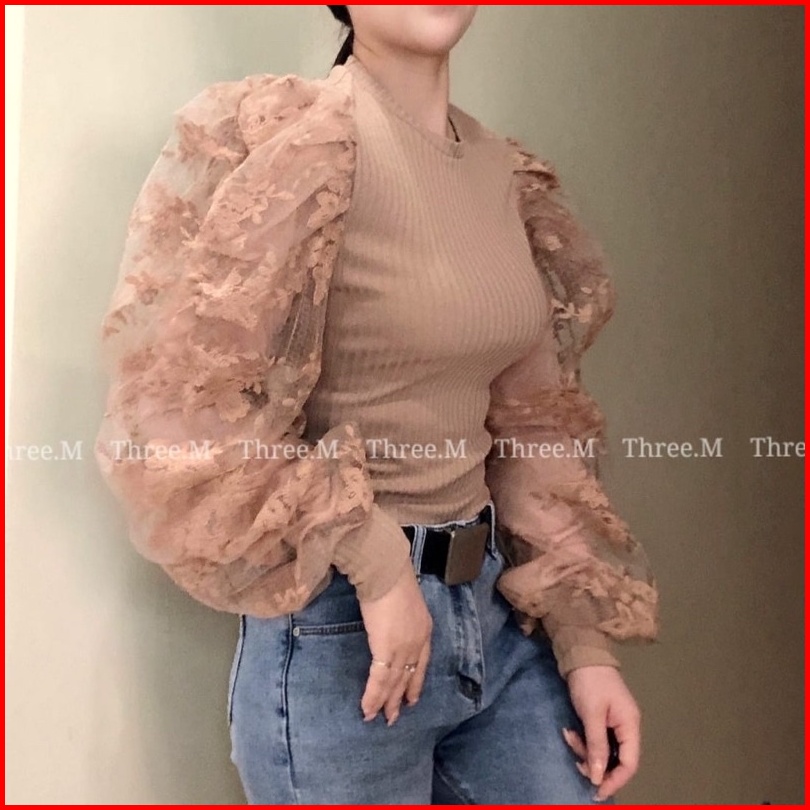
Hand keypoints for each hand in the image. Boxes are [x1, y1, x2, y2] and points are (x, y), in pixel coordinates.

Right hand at [357, 564, 432, 725]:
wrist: (387, 572)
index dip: (415, 682)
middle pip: (408, 676)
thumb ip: (401, 616)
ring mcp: (404, 648)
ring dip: (384, 702)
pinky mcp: (386, 649)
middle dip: (400, 698)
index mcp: (425, 629)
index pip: (422, 663)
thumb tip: (391, 620)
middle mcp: (418, 642)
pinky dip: (373, 696)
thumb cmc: (392, 579)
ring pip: (394, 682)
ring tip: (377, 718)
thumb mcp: (405, 601)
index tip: (412, 698)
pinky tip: (367, 707)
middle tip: (393, 716)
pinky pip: (379, 679)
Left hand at [562, 665, 641, 801]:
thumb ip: (596, 746)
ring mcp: (613, 721)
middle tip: (576, 763)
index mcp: (630, 725)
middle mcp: (625, 725)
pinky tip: (569, 731)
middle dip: (595, 764)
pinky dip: (582, 739)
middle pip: (616, 758)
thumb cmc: (589, 681)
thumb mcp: (592, 714)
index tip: (596, 791)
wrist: (580, 652)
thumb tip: (597, 777)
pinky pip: (594, 737)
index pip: (629, 763)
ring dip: (584, 749)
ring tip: (569, 737)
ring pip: (602, 748)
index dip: (614, 780)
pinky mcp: (600, 716)